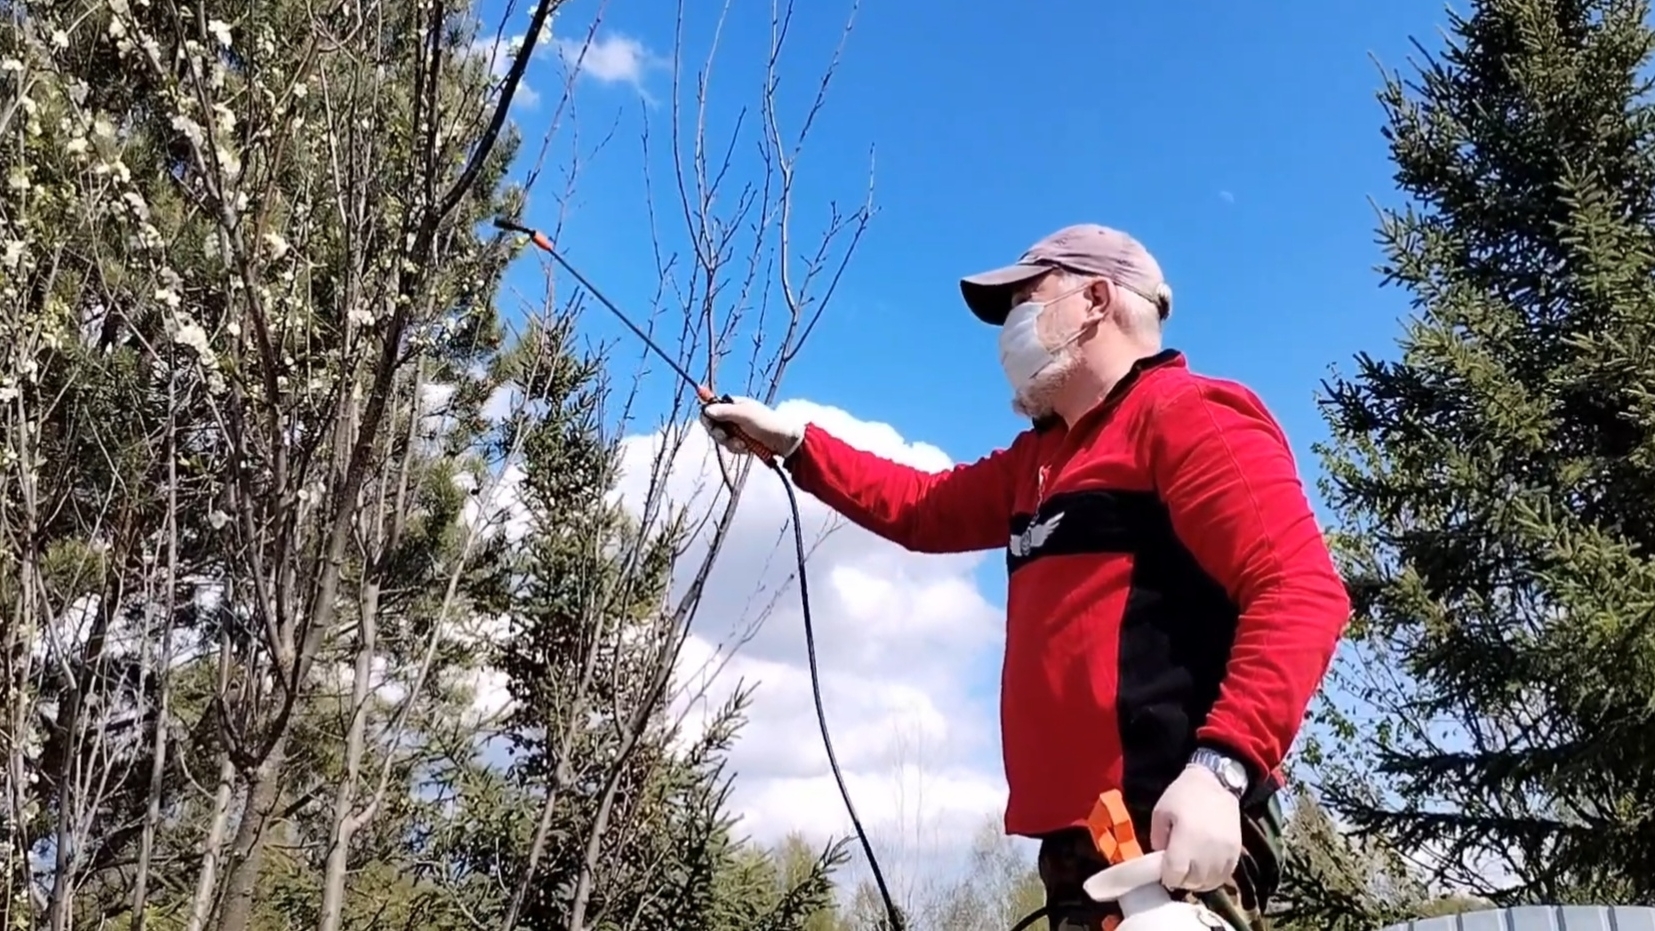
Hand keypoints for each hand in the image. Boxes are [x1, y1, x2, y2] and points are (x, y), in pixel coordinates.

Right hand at [699, 396, 805, 458]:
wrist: (785, 441)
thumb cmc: (767, 423)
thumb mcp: (745, 415)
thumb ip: (725, 412)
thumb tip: (706, 410)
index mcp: (733, 404)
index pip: (710, 407)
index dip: (708, 416)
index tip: (712, 424)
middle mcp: (733, 415)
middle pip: (713, 425)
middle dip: (720, 434)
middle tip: (728, 437)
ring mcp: (737, 429)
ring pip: (721, 439)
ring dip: (731, 444)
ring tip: (744, 444)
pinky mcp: (742, 441)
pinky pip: (731, 447)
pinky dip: (738, 449)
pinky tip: (748, 448)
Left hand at [1149, 764, 1242, 892]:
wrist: (1215, 783)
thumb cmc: (1183, 795)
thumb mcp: (1160, 812)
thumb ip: (1157, 839)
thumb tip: (1161, 859)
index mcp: (1186, 839)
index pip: (1175, 874)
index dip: (1167, 876)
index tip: (1164, 872)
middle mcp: (1207, 850)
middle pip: (1193, 881)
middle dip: (1182, 880)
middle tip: (1176, 872)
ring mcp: (1224, 852)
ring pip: (1210, 882)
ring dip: (1198, 882)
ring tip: (1190, 872)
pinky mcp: (1236, 851)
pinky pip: (1225, 876)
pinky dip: (1213, 878)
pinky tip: (1205, 871)